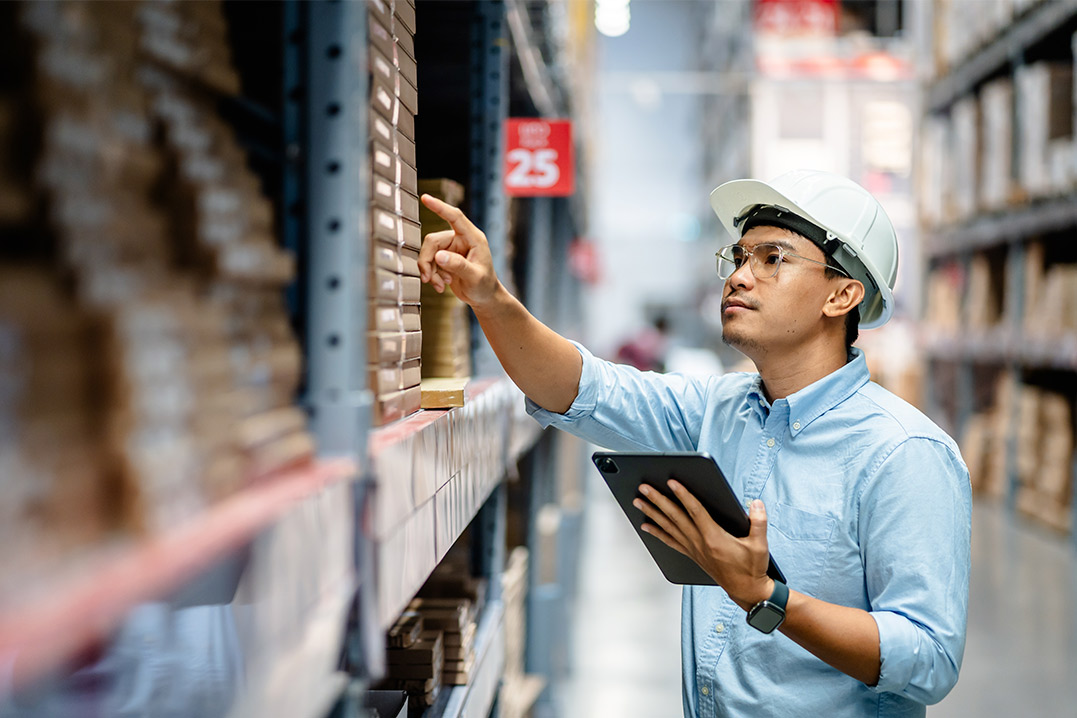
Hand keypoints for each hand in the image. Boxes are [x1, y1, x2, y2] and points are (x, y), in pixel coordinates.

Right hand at [418, 194, 500, 308]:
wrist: (484, 298)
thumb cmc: (485, 286)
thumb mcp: (474, 277)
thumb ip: (458, 265)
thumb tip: (439, 256)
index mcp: (473, 238)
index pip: (455, 217)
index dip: (440, 207)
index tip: (426, 198)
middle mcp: (461, 240)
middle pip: (433, 241)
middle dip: (427, 261)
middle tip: (428, 278)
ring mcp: (452, 248)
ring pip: (429, 252)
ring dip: (430, 271)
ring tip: (440, 285)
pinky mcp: (445, 258)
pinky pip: (430, 262)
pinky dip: (432, 275)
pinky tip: (441, 285)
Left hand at [633, 481, 773, 610]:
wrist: (745, 590)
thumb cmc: (751, 568)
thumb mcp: (760, 544)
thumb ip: (758, 521)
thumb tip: (756, 503)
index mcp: (714, 537)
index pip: (695, 511)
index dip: (683, 495)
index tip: (671, 482)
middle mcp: (699, 543)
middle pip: (675, 517)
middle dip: (658, 500)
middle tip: (644, 488)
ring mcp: (693, 549)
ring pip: (668, 527)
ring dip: (652, 513)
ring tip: (639, 502)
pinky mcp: (692, 555)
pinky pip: (670, 541)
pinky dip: (657, 532)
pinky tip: (646, 526)